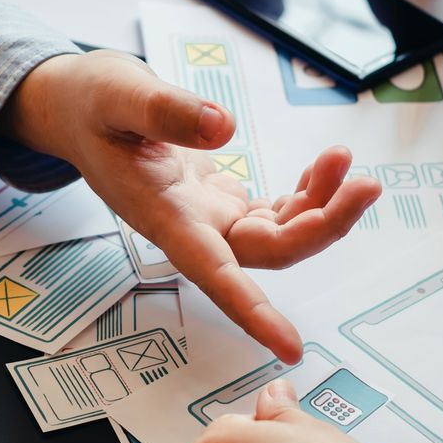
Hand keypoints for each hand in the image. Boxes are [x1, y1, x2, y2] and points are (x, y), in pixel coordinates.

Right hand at [0, 51, 381, 361]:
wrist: (76, 109)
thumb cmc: (90, 104)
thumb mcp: (119, 94)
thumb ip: (166, 110)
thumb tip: (223, 125)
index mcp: (161, 214)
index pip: (213, 273)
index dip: (252, 312)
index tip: (290, 347)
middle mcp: (190, 228)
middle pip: (268, 252)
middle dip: (323, 226)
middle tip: (365, 184)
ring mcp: (208, 218)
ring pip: (279, 235)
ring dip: (322, 206)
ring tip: (343, 160)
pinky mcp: (220, 202)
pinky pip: (275, 215)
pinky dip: (307, 195)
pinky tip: (323, 168)